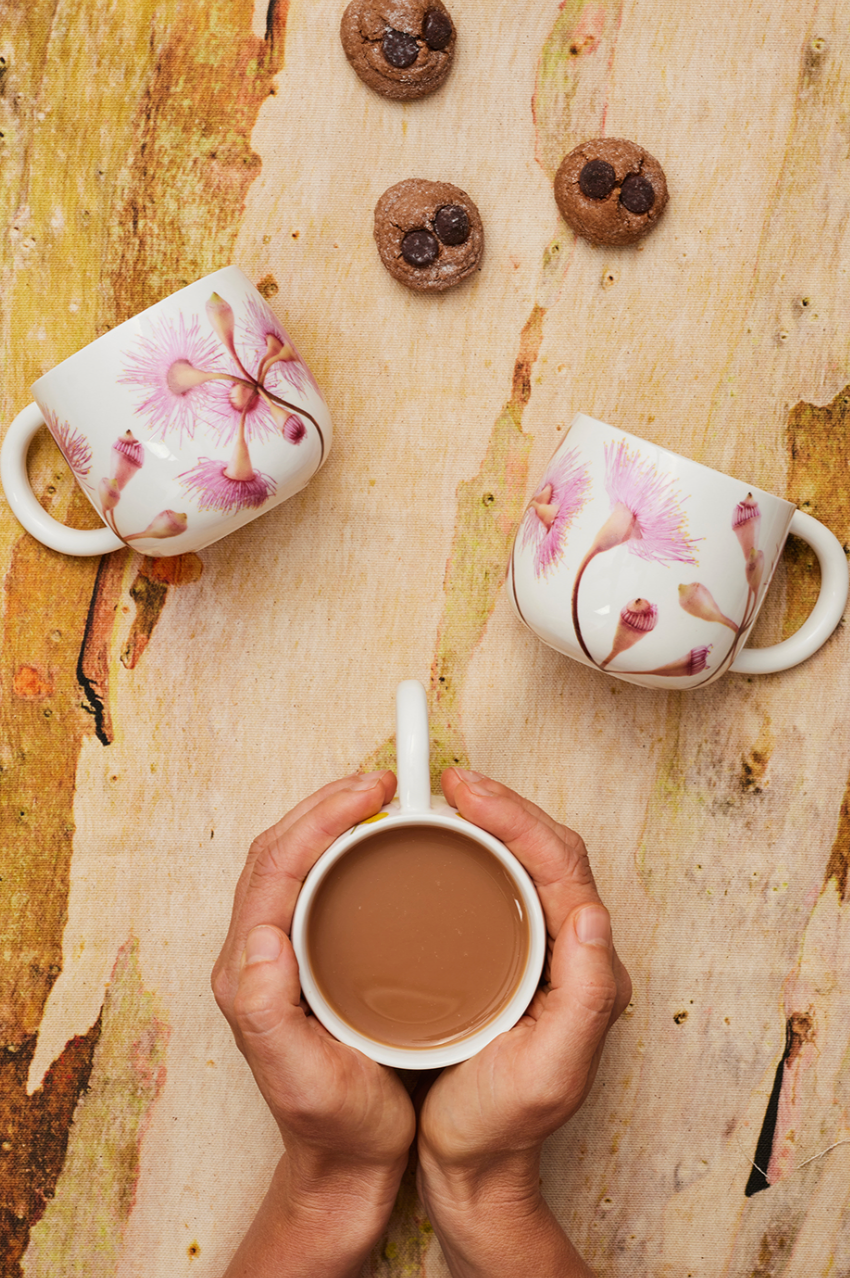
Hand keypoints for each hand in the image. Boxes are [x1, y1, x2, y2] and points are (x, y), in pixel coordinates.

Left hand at [212, 770, 414, 1276]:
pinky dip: (341, 849)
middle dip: (324, 805)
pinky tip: (378, 846)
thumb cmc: (334, 1126)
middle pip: (279, 852)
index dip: (319, 819)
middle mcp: (256, 957)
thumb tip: (257, 935)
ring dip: (330, 820)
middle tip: (378, 781)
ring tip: (378, 798)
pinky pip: (313, 885)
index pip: (274, 868)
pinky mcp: (306, 962)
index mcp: (251, 974)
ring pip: (294, 863)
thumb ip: (269, 1010)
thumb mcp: (303, 1077)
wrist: (345, 1167)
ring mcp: (280, 957)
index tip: (369, 791)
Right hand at [415, 769, 631, 1275]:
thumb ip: (586, 997)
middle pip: (546, 852)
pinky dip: (475, 854)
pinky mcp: (506, 962)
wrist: (472, 1172)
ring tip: (449, 800)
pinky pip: (500, 889)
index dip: (517, 817)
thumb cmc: (501, 1127)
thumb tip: (592, 914)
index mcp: (586, 969)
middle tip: (453, 783)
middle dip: (504, 806)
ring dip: (492, 823)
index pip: (561, 866)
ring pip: (524, 865)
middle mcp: (571, 953)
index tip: (467, 791)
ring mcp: (538, 955)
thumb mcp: (548, 1073)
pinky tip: (442, 848)